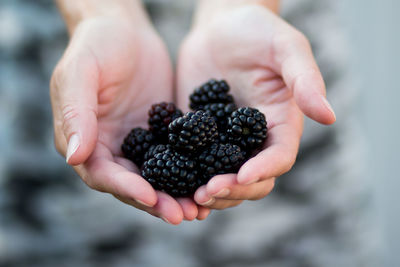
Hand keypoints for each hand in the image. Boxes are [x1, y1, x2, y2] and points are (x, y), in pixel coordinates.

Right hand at [50, 11, 208, 223]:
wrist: (125, 29)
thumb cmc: (96, 45)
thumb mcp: (80, 72)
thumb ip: (76, 112)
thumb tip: (75, 156)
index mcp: (84, 139)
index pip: (102, 173)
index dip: (125, 187)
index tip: (150, 197)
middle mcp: (110, 147)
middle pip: (131, 184)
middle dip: (156, 201)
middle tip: (182, 215)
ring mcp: (137, 143)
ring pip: (156, 177)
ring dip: (175, 194)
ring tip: (199, 209)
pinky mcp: (160, 134)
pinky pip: (175, 158)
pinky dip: (189, 173)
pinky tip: (208, 182)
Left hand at [177, 2, 335, 208]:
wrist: (219, 27)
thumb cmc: (257, 31)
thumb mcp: (285, 47)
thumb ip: (305, 79)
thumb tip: (329, 116)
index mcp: (279, 123)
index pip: (278, 157)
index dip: (263, 170)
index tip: (242, 174)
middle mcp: (253, 139)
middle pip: (251, 179)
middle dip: (232, 190)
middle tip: (206, 192)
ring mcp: (225, 141)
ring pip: (223, 179)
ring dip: (210, 193)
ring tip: (189, 197)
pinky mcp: (199, 137)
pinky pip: (194, 163)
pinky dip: (185, 179)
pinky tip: (171, 186)